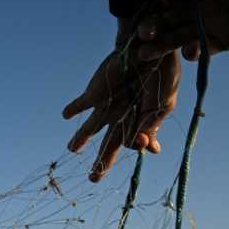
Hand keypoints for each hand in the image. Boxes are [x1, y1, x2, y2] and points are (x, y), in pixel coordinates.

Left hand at [63, 26, 180, 182]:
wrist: (150, 49)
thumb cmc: (161, 76)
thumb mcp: (162, 104)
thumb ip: (152, 126)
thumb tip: (150, 151)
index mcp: (138, 122)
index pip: (131, 144)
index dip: (135, 147)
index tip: (144, 144)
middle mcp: (120, 118)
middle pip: (108, 145)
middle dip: (101, 163)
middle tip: (93, 180)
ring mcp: (107, 106)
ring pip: (91, 128)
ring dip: (81, 139)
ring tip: (72, 149)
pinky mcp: (97, 92)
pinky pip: (83, 103)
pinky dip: (74, 108)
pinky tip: (65, 114)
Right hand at [137, 0, 228, 61]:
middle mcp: (206, 3)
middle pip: (173, 16)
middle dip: (156, 25)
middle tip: (143, 33)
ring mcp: (216, 23)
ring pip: (182, 35)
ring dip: (164, 44)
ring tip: (145, 54)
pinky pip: (208, 48)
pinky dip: (197, 52)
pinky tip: (190, 53)